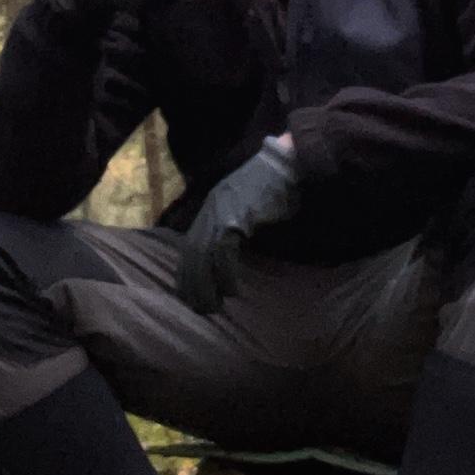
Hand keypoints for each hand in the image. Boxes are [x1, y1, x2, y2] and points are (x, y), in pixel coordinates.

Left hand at [177, 138, 298, 314]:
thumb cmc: (274, 188)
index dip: (187, 273)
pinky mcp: (235, 218)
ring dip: (206, 286)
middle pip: (191, 255)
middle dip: (192, 285)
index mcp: (210, 210)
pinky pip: (223, 252)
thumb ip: (235, 228)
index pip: (189, 248)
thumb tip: (230, 258)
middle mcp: (210, 211)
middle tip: (200, 309)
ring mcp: (220, 213)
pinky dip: (226, 274)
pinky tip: (232, 291)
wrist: (287, 164)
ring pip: (203, 257)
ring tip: (213, 308)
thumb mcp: (246, 209)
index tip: (190, 296)